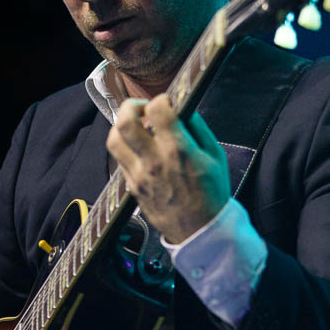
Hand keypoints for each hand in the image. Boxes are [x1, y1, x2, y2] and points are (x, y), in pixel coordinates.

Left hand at [106, 94, 229, 243]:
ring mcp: (139, 176)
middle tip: (143, 108)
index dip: (161, 99)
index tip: (167, 102)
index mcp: (178, 150)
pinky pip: (119, 159)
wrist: (200, 231)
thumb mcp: (215, 155)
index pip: (157, 110)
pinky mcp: (132, 187)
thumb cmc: (212, 193)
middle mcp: (154, 161)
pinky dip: (126, 147)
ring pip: (113, 140)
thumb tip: (183, 108)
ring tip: (136, 127)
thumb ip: (198, 128)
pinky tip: (140, 148)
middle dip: (131, 106)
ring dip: (122, 127)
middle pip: (124, 122)